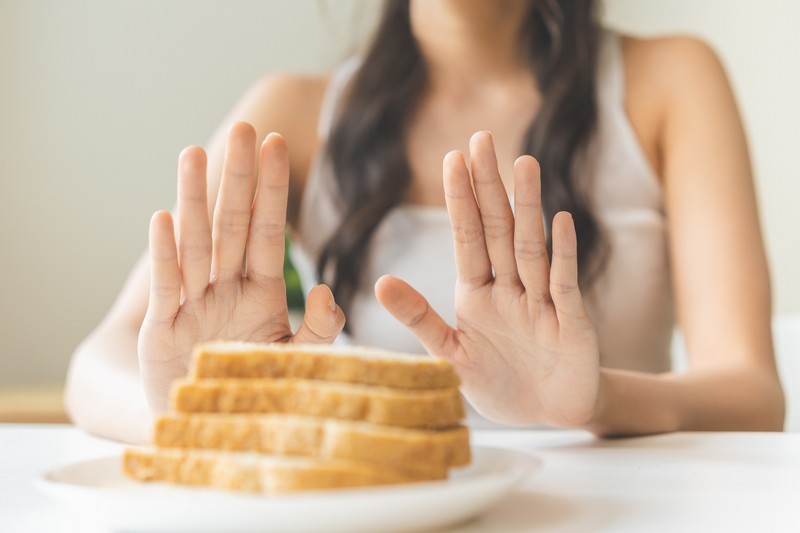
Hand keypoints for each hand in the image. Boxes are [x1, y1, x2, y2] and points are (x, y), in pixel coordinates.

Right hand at [139, 123, 344, 411]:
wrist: (212, 432)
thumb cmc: (255, 391)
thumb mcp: (296, 361)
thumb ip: (319, 329)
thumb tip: (329, 291)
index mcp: (259, 292)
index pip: (267, 230)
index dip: (271, 189)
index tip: (278, 144)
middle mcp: (224, 289)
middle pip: (233, 224)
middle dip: (239, 177)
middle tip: (245, 127)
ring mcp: (192, 305)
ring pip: (196, 242)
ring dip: (196, 199)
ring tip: (195, 154)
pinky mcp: (162, 330)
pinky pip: (167, 286)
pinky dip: (166, 254)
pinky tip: (164, 217)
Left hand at [375, 131, 599, 426]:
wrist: (548, 413)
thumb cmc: (498, 382)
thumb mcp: (451, 355)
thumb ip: (420, 319)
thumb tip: (379, 281)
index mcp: (477, 293)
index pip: (467, 238)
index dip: (460, 199)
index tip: (452, 158)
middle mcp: (509, 288)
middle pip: (497, 230)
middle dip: (489, 186)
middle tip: (481, 139)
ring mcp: (541, 301)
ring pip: (530, 247)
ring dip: (526, 207)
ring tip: (522, 163)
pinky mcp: (570, 322)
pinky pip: (564, 282)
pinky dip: (563, 253)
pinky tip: (560, 219)